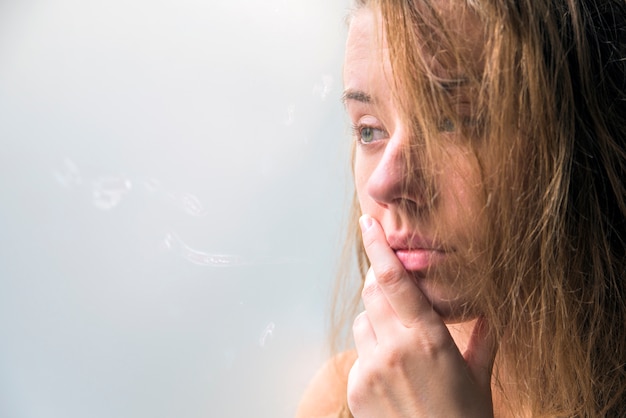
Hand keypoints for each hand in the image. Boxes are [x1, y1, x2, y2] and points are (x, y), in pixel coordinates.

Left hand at [347, 215, 495, 417]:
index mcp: (429, 339)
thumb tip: (490, 314)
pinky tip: (392, 370)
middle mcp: (394, 349)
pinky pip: (358, 352)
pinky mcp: (356, 388)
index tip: (367, 223)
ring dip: (375, 319)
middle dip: (380, 284)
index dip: (378, 247)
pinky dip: (371, 350)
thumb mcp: (480, 378)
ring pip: (362, 321)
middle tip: (395, 289)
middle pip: (372, 294)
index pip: (394, 281)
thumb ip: (484, 340)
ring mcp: (371, 369)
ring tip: (399, 341)